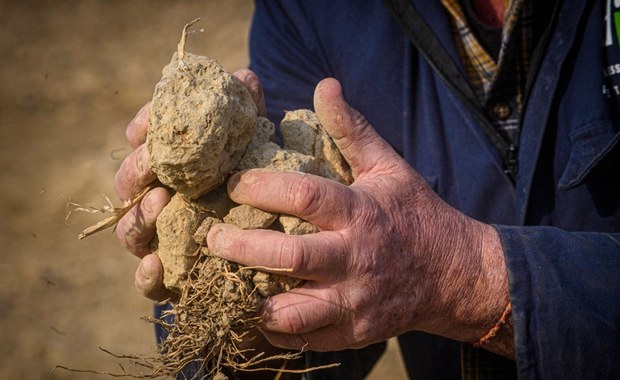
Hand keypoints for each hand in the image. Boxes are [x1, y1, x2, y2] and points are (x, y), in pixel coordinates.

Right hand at [114, 69, 265, 300]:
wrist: (270, 246)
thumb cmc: (255, 189)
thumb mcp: (254, 151)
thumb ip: (247, 116)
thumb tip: (246, 78)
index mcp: (172, 166)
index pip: (144, 141)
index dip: (142, 129)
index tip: (146, 124)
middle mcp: (158, 201)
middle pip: (129, 184)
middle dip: (135, 169)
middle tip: (152, 162)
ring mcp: (160, 241)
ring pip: (129, 231)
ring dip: (137, 216)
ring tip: (158, 201)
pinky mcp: (171, 279)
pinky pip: (147, 283)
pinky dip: (146, 276)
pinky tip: (157, 264)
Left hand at [207, 78, 510, 352]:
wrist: (453, 273)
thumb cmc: (413, 214)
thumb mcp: (387, 167)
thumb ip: (351, 129)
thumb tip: (324, 84)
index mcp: (360, 212)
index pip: (304, 196)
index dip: (261, 188)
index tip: (232, 184)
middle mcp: (355, 258)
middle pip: (289, 257)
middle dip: (241, 247)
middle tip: (211, 238)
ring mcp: (356, 301)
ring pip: (293, 311)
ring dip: (253, 300)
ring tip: (227, 283)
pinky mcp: (356, 331)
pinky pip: (306, 339)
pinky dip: (276, 330)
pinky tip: (257, 314)